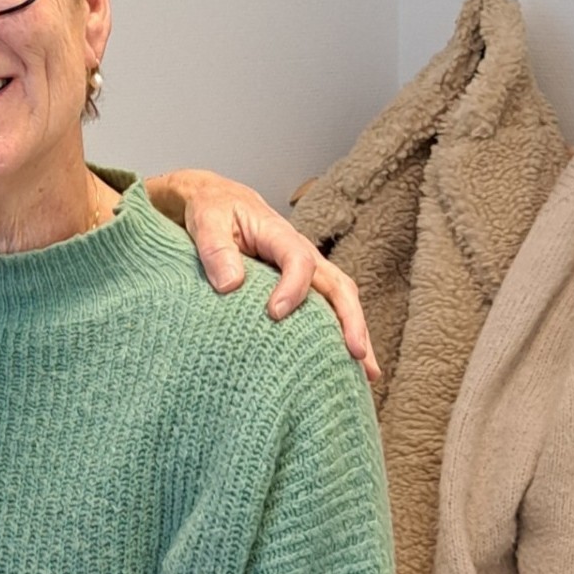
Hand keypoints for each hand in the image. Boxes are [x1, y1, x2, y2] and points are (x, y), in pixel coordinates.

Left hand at [146, 169, 379, 380]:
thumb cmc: (212, 210)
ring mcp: (306, 269)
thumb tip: (230, 285)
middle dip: (350, 319)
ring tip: (368, 373)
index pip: (299, 260)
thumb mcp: (206, 222)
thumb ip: (216, 250)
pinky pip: (327, 308)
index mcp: (278, 234)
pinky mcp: (300, 284)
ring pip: (340, 299)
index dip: (292, 287)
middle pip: (337, 285)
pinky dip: (339, 333)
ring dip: (355, 332)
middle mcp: (301, 252)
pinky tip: (347, 364)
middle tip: (355, 353)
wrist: (216, 200)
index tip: (275, 314)